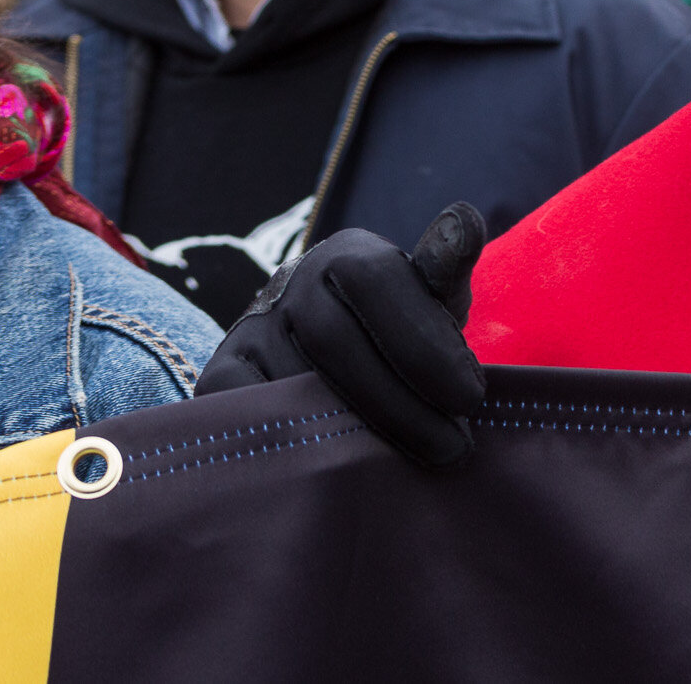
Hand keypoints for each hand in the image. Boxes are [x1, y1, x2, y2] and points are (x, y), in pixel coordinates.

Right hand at [197, 202, 486, 467]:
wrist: (321, 349)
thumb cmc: (393, 327)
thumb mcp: (428, 298)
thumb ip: (447, 267)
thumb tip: (466, 219)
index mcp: (347, 254)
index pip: (382, 284)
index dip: (427, 344)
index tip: (471, 397)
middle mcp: (291, 283)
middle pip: (338, 343)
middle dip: (402, 403)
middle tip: (452, 447)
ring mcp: (249, 329)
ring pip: (295, 386)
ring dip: (356, 432)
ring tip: (410, 465)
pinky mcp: (219, 375)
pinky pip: (250, 412)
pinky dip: (299, 443)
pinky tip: (344, 471)